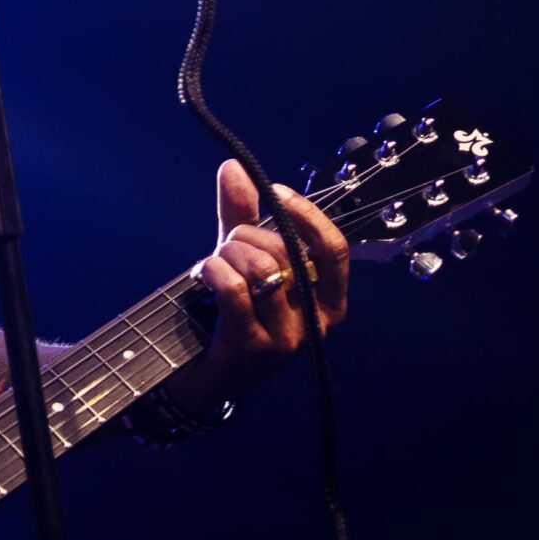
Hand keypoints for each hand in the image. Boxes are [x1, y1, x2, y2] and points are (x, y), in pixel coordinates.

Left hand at [162, 159, 350, 412]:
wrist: (205, 372)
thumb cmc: (233, 312)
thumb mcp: (243, 261)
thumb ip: (243, 215)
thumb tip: (234, 166)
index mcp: (328, 302)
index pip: (334, 249)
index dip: (307, 215)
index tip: (277, 190)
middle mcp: (316, 324)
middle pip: (287, 253)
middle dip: (247, 235)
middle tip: (227, 244)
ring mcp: (287, 340)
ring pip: (260, 268)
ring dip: (227, 254)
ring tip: (214, 264)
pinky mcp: (253, 347)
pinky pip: (235, 288)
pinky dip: (213, 270)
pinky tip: (204, 273)